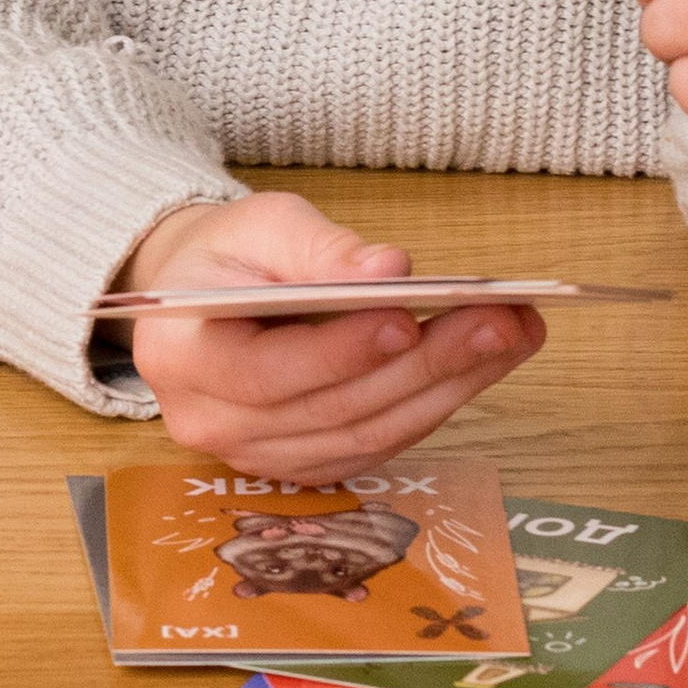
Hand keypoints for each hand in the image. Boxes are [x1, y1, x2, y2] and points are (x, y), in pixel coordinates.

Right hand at [102, 192, 544, 475]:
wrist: (205, 296)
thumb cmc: (228, 253)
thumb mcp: (259, 223)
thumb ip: (317, 248)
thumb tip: (390, 270)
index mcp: (179, 357)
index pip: (264, 372)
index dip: (338, 352)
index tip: (405, 318)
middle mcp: (211, 423)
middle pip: (331, 408)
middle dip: (422, 363)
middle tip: (497, 320)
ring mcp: (258, 456)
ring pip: (365, 434)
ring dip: (446, 387)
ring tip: (508, 334)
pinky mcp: (304, 464)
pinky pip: (377, 445)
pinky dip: (434, 405)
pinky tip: (479, 364)